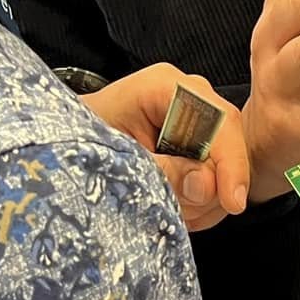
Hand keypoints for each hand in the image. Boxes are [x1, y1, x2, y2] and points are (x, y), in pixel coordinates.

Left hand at [80, 65, 248, 230]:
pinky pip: (216, 182)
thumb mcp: (115, 158)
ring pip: (225, 171)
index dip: (232, 162)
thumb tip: (206, 186)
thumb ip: (161, 171)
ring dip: (202, 202)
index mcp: (167, 87)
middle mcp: (190, 100)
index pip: (220, 120)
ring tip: (166, 208)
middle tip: (179, 212)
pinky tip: (172, 207)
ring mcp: (196, 124)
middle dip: (210, 190)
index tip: (232, 202)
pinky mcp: (196, 148)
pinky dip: (199, 205)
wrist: (67, 146)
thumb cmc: (79, 141)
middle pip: (229, 148)